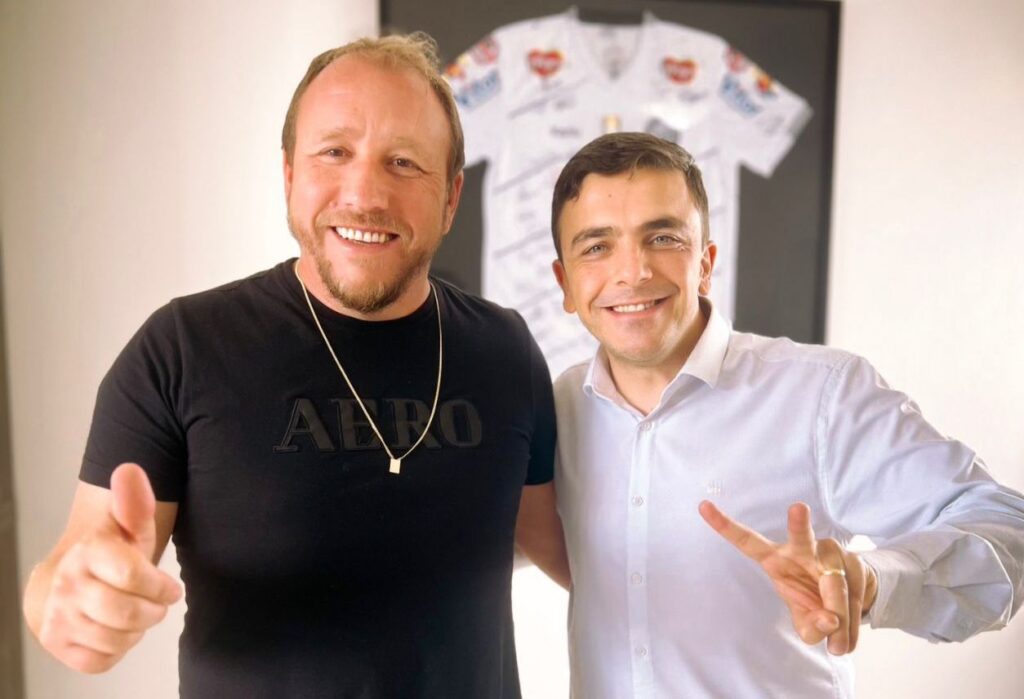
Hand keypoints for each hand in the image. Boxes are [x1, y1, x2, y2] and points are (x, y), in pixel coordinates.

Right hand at [38, 464, 182, 672]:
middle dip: (153, 611)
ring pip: (119, 639)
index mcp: (89, 552)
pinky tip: (115, 630)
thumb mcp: (128, 527)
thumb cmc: (110, 555)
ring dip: (137, 630)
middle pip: (128, 613)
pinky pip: (103, 659)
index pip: (133, 574)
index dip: (161, 586)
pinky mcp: (59, 646)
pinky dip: (117, 649)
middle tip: (155, 604)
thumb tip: (129, 469)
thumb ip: (135, 502)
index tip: (169, 587)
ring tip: (134, 613)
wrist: (65, 585)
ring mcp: (59, 617)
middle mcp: (68, 584)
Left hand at [698, 500, 876, 654]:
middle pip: (801, 536)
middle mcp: (802, 550)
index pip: (747, 541)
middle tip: (797, 507)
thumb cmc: (813, 601)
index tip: (702, 505)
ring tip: (837, 648)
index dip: (724, 525)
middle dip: (798, 523)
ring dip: (838, 614)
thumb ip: (811, 626)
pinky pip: (855, 595)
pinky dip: (852, 625)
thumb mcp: (805, 622)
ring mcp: (830, 554)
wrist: (851, 596)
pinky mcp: (855, 563)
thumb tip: (830, 620)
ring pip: (835, 582)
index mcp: (775, 559)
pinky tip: (846, 643)